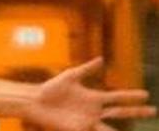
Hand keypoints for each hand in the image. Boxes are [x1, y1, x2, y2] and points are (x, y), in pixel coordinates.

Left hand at [25, 58, 153, 130]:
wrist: (35, 101)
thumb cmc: (51, 88)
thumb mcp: (70, 76)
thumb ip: (86, 69)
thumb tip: (102, 59)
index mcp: (94, 98)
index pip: (118, 97)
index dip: (132, 96)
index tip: (147, 94)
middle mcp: (95, 111)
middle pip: (120, 113)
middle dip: (137, 112)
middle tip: (154, 111)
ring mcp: (88, 121)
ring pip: (109, 128)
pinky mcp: (78, 129)